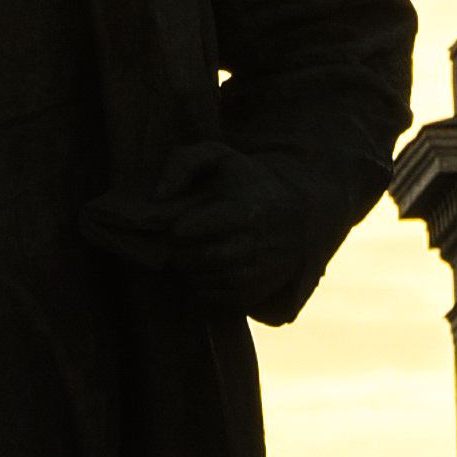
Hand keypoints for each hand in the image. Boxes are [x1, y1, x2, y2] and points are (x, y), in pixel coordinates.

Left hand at [82, 143, 334, 319]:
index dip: (179, 226)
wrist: (299, 218)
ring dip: (190, 268)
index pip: (188, 230)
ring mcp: (255, 273)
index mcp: (244, 210)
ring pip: (201, 280)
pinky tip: (211, 267)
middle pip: (193, 258)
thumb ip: (183, 162)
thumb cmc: (248, 184)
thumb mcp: (220, 158)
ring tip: (198, 251)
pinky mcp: (253, 295)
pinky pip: (212, 298)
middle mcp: (253, 245)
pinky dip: (202, 285)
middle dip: (180, 251)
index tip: (185, 222)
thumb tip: (158, 195)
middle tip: (184, 242)